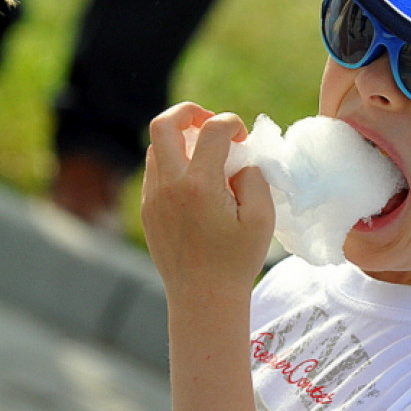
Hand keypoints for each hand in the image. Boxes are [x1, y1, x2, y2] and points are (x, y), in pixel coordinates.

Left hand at [141, 102, 274, 298]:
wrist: (203, 298)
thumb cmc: (237, 260)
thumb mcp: (262, 218)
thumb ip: (254, 178)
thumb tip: (240, 160)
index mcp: (200, 185)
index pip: (212, 130)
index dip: (232, 123)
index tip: (244, 138)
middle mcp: (169, 186)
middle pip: (164, 124)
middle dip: (189, 112)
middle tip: (210, 122)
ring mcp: (153, 197)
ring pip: (156, 147)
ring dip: (181, 140)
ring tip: (206, 155)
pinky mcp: (147, 210)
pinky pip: (155, 171)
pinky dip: (173, 163)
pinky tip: (196, 180)